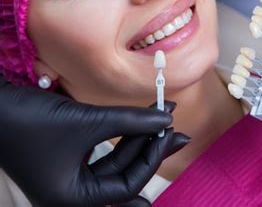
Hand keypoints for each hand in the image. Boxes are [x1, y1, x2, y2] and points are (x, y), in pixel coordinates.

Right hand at [0, 77, 189, 206]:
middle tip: (177, 130)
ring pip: (114, 160)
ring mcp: (69, 175)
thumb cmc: (29, 121)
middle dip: (149, 149)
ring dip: (136, 138)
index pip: (127, 186)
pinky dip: (120, 135)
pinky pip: (103, 150)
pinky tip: (138, 126)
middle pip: (123, 174)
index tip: (171, 133)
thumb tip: (166, 119)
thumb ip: (129, 121)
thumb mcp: (87, 122)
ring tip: (160, 118)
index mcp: (71, 199)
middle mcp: (71, 193)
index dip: (152, 158)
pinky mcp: (67, 156)